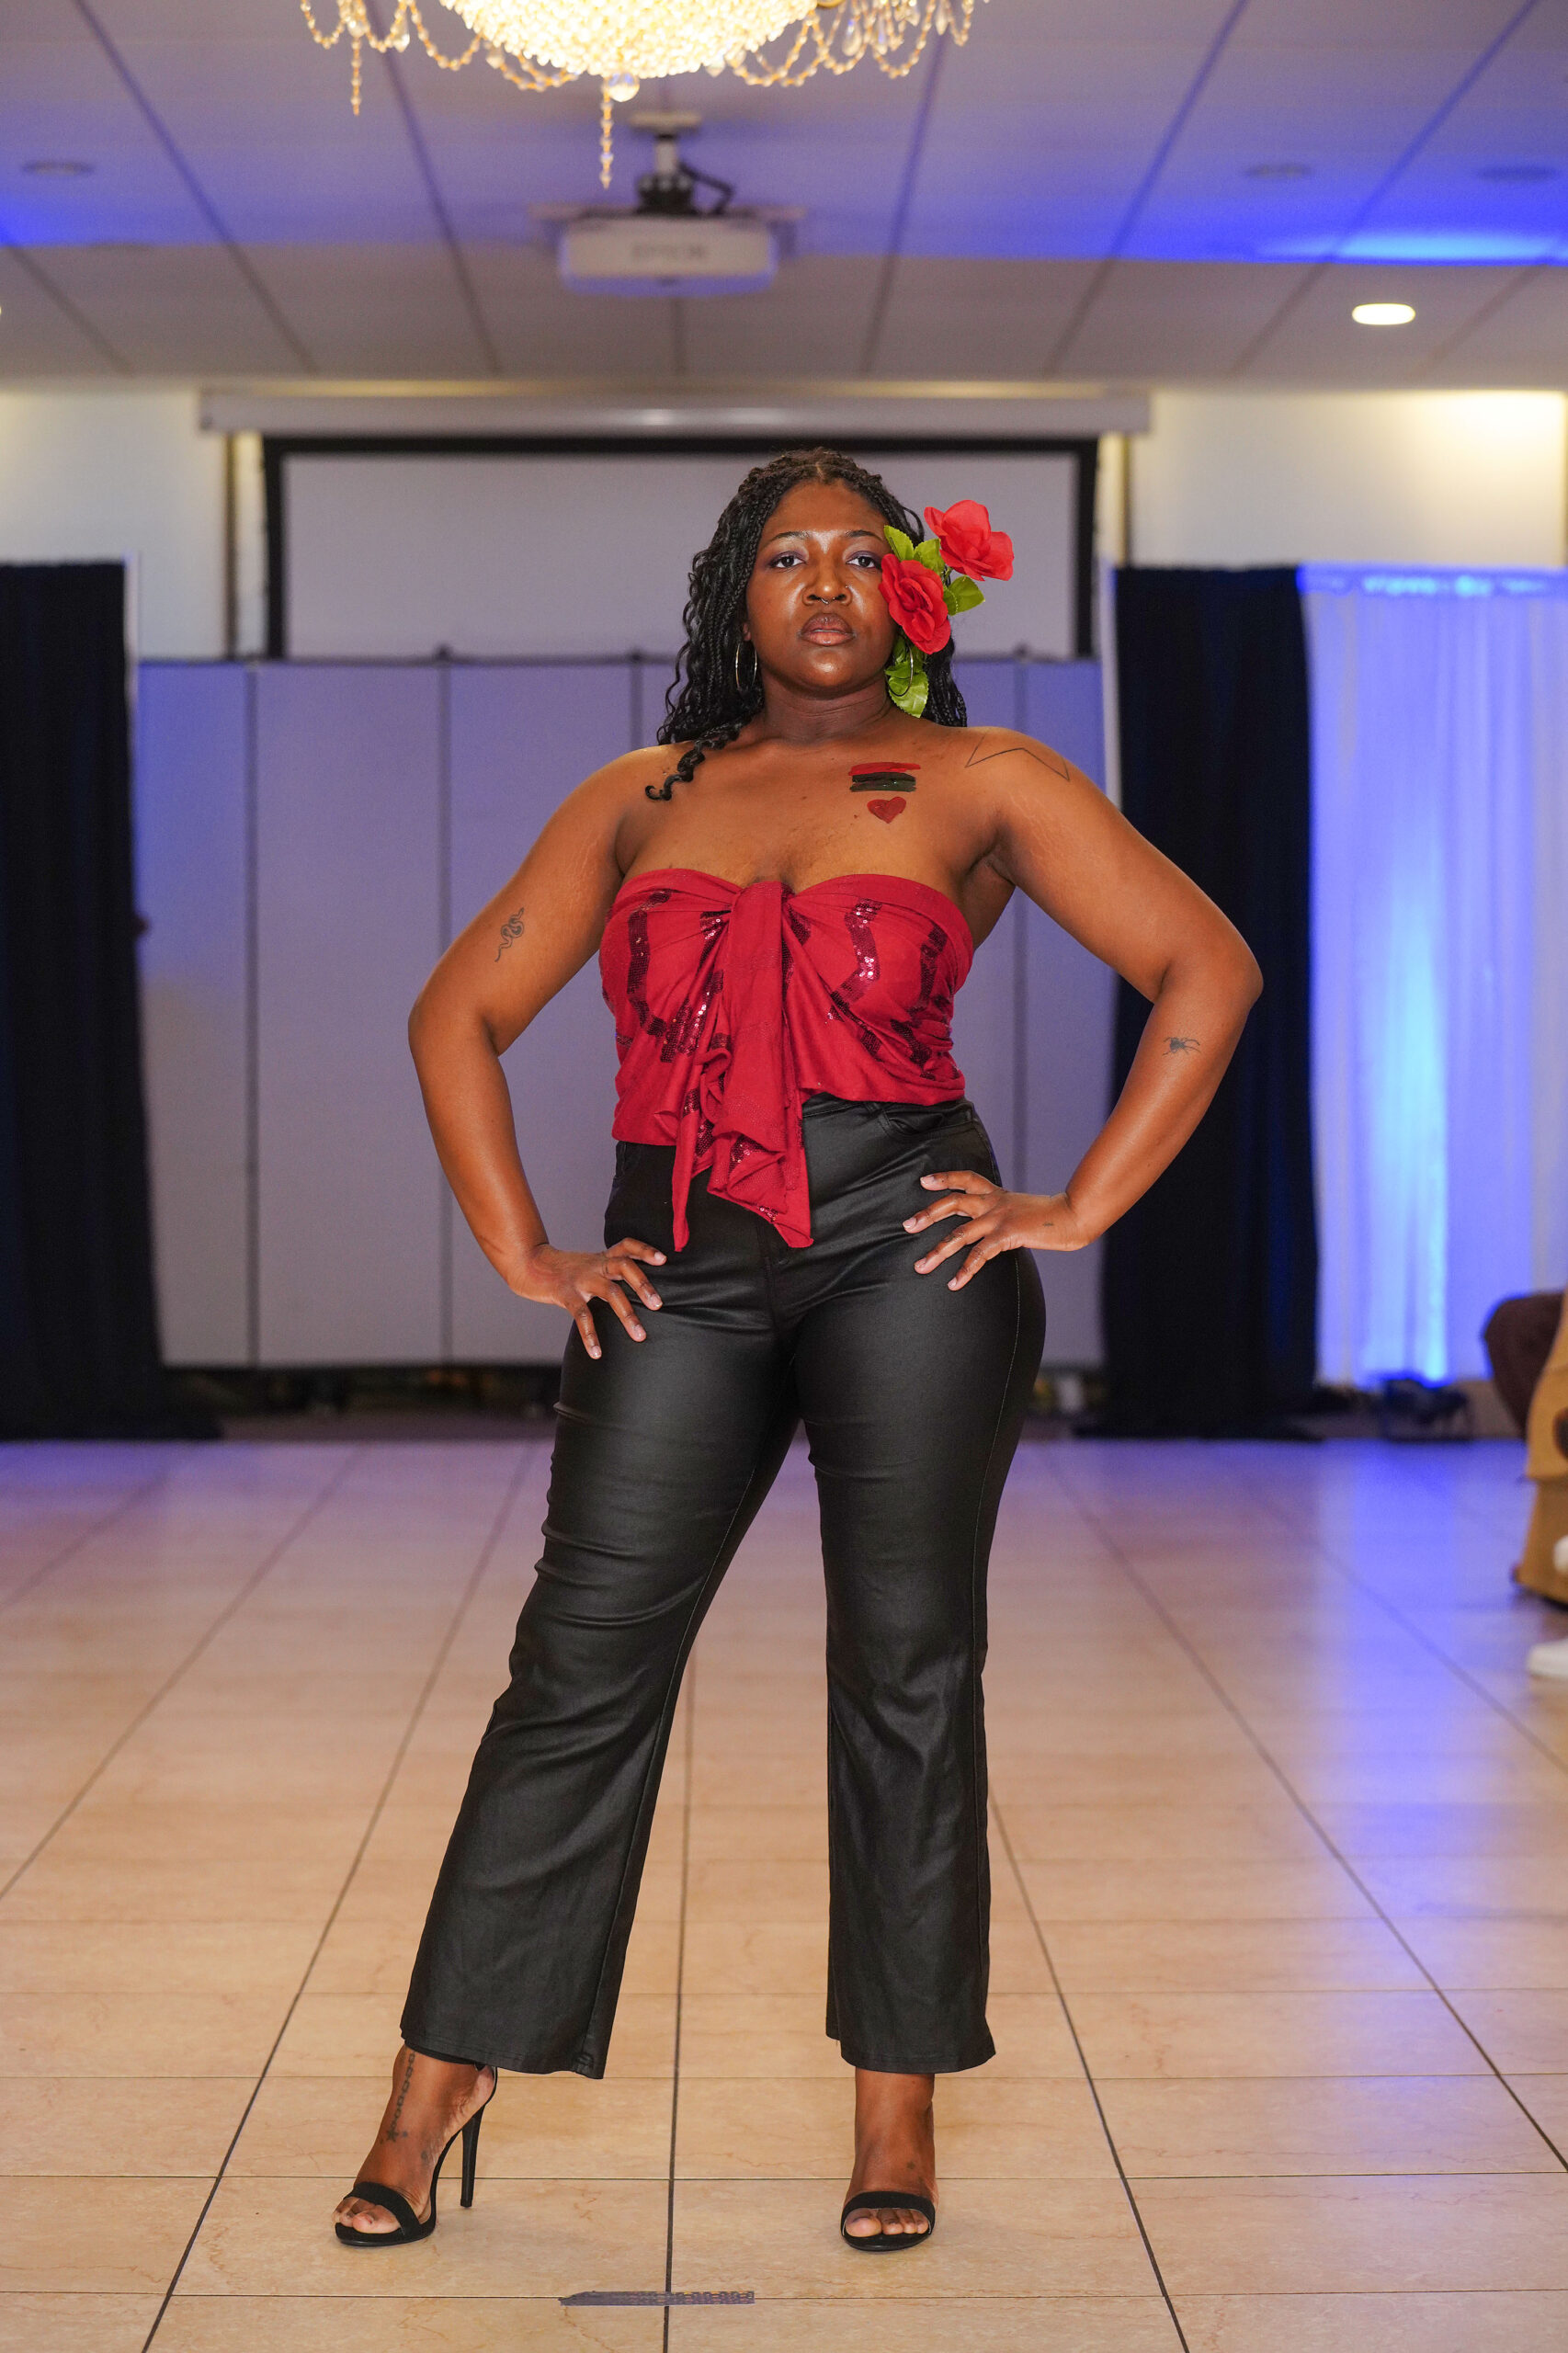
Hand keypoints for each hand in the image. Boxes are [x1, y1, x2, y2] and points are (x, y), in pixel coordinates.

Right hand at [509, 1238, 664, 1358]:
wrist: (529, 1265)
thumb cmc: (564, 1270)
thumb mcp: (589, 1264)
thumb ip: (609, 1271)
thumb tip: (637, 1291)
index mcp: (602, 1258)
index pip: (627, 1246)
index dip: (645, 1250)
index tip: (663, 1259)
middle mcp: (595, 1265)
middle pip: (624, 1266)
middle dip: (643, 1285)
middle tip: (659, 1305)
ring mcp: (581, 1279)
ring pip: (610, 1292)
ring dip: (627, 1314)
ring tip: (640, 1336)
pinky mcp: (566, 1294)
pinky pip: (582, 1316)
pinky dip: (590, 1336)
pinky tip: (597, 1353)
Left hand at [904, 1174, 1094, 1289]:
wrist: (1072, 1215)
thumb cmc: (1050, 1216)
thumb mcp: (1021, 1208)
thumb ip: (1004, 1212)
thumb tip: (993, 1225)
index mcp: (997, 1194)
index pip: (966, 1178)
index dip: (945, 1178)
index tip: (924, 1181)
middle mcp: (993, 1202)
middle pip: (953, 1202)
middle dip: (928, 1214)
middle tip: (907, 1225)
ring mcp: (999, 1218)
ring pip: (959, 1233)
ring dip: (937, 1251)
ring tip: (921, 1267)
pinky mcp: (1007, 1235)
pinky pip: (979, 1254)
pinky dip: (965, 1270)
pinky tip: (954, 1283)